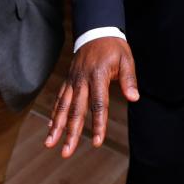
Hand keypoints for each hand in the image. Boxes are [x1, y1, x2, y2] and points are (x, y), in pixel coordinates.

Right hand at [44, 36, 138, 157]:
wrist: (96, 30)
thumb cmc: (113, 47)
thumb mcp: (126, 59)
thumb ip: (129, 79)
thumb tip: (134, 98)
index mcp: (97, 76)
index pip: (98, 104)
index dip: (97, 124)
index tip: (96, 141)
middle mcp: (82, 80)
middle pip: (76, 110)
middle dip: (71, 133)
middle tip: (66, 152)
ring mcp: (73, 80)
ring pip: (63, 107)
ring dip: (57, 127)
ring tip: (50, 144)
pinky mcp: (69, 80)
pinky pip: (60, 98)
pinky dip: (55, 113)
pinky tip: (51, 127)